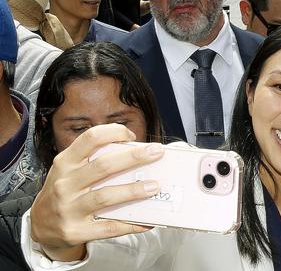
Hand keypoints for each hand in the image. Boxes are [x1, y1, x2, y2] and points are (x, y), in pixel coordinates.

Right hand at [30, 124, 163, 261]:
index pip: (90, 139)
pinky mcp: (75, 231)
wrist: (40, 226)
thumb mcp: (69, 170)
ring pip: (105, 196)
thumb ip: (94, 159)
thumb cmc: (64, 191)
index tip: (132, 135)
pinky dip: (131, 224)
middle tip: (156, 152)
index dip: (113, 133)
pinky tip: (147, 221)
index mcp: (65, 163)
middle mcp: (65, 184)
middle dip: (133, 157)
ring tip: (154, 186)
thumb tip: (137, 153)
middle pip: (103, 166)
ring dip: (133, 190)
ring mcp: (69, 209)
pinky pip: (109, 227)